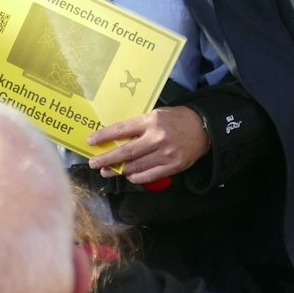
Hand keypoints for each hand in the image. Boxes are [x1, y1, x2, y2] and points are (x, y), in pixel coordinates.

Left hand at [86, 107, 209, 184]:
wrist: (202, 128)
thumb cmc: (175, 120)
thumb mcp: (156, 115)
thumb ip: (138, 126)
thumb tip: (114, 137)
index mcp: (151, 121)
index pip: (121, 130)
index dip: (104, 136)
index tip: (91, 142)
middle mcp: (156, 138)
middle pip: (125, 152)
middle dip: (106, 159)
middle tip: (93, 163)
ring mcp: (165, 154)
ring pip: (135, 167)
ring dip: (118, 171)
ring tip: (107, 171)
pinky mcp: (172, 167)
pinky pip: (149, 176)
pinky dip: (136, 177)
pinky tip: (128, 176)